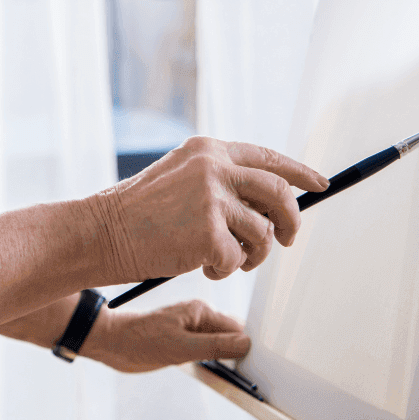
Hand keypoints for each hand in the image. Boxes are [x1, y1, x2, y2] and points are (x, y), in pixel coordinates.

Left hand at [82, 300, 248, 372]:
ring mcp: (191, 330)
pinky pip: (208, 351)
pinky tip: (219, 373)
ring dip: (229, 359)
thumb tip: (246, 344)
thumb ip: (214, 346)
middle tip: (251, 376)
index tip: (260, 365)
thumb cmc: (140, 341)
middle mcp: (198, 318)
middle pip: (232, 335)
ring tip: (238, 378)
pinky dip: (216, 362)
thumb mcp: (180, 347)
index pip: (237, 327)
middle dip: (242, 353)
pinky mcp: (183, 342)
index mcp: (200, 311)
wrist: (110, 343)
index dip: (250, 345)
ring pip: (221, 344)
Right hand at [92, 136, 327, 282]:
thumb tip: (267, 202)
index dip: (299, 171)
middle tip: (286, 239)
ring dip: (252, 255)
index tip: (319, 184)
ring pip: (262, 232)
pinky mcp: (208, 231)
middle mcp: (213, 167)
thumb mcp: (178, 178)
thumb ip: (218, 181)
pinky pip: (238, 258)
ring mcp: (212, 198)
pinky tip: (202, 267)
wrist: (99, 232)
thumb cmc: (135, 214)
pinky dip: (225, 270)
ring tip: (225, 261)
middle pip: (279, 192)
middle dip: (290, 220)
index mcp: (207, 150)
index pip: (267, 157)